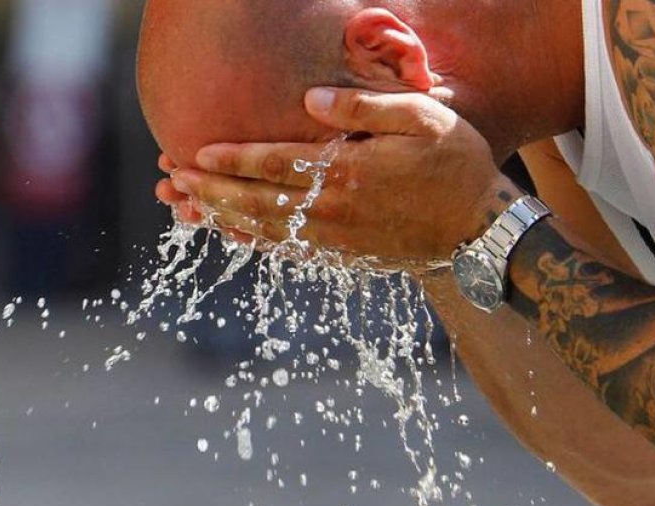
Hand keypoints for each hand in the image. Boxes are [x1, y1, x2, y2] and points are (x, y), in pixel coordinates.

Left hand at [161, 87, 521, 270]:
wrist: (482, 230)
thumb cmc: (457, 164)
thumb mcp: (422, 119)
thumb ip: (363, 108)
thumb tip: (308, 99)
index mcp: (350, 173)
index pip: (276, 165)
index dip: (233, 160)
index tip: (196, 153)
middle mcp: (335, 212)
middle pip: (258, 201)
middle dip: (211, 191)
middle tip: (173, 182)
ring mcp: (337, 240)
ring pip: (265, 230)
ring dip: (222, 218)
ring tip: (185, 207)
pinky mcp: (343, 256)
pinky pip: (287, 251)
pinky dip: (253, 242)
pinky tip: (230, 232)